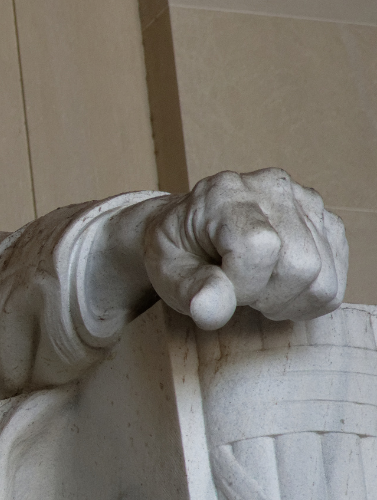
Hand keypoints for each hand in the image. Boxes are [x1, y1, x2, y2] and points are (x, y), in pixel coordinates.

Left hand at [142, 168, 346, 328]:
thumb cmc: (177, 251)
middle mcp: (274, 188)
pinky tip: (276, 284)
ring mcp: (307, 203)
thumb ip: (190, 289)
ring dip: (286, 300)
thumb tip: (211, 311)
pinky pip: (335, 284)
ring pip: (324, 281)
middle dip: (265, 295)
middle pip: (302, 266)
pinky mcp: (327, 224)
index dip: (242, 283)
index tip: (218, 285)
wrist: (189, 231)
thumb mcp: (166, 271)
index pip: (262, 246)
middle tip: (237, 287)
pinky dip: (304, 299)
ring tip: (255, 284)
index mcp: (226, 193)